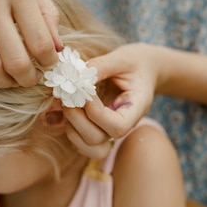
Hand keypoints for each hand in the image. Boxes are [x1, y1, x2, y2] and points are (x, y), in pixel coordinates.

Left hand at [63, 43, 158, 158]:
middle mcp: (124, 125)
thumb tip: (75, 77)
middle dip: (78, 120)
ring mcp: (110, 130)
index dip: (97, 114)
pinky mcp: (97, 129)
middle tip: (68, 98)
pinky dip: (67, 130)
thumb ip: (99, 66)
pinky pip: (81, 143)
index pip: (118, 127)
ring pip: (89, 147)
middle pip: (99, 140)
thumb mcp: (121, 59)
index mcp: (136, 109)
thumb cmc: (134, 63)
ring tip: (67, 105)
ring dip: (72, 128)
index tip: (86, 93)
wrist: (142, 69)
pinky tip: (64, 109)